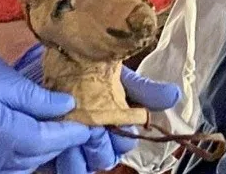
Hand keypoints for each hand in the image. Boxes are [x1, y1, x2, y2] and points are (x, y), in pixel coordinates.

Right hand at [0, 11, 88, 173]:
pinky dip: (5, 158)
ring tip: (47, 135)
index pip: (41, 142)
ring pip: (5, 169)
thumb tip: (65, 107)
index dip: (67, 135)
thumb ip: (33, 97)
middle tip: (71, 129)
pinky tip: (16, 139)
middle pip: (25, 160)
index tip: (86, 127)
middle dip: (52, 147)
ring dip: (30, 156)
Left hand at [13, 48, 180, 172]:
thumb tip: (174, 96)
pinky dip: (63, 160)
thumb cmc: (84, 67)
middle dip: (100, 145)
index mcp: (116, 122)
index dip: (121, 136)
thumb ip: (144, 88)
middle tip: (91, 129)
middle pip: (108, 157)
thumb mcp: (115, 74)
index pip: (126, 141)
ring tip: (72, 138)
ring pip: (87, 166)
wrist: (50, 62)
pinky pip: (63, 168)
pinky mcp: (52, 153)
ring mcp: (76, 147)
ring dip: (81, 155)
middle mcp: (99, 138)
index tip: (112, 124)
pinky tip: (58, 147)